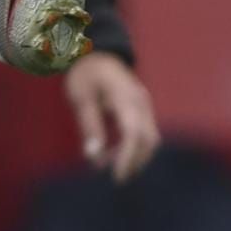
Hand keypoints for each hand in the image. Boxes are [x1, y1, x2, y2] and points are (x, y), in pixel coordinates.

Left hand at [65, 51, 160, 182]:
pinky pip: (145, 133)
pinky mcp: (144, 109)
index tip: (116, 175)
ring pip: (150, 139)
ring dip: (134, 156)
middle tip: (115, 177)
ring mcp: (145, 105)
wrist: (97, 52)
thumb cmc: (85, 73)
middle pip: (148, 140)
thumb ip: (89, 126)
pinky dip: (134, 147)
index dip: (127, 157)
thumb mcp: (80, 97)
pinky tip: (114, 153)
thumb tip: (94, 156)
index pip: (133, 134)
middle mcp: (141, 102)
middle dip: (134, 162)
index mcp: (125, 98)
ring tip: (110, 165)